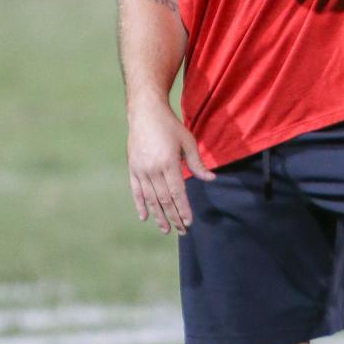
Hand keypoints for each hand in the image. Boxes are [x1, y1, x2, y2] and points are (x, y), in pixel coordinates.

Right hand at [126, 98, 213, 234]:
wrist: (145, 113)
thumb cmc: (170, 126)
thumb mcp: (188, 142)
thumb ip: (197, 164)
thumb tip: (211, 180)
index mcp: (168, 163)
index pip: (177, 193)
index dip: (183, 209)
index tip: (189, 222)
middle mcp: (153, 169)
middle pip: (164, 200)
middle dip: (174, 217)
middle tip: (181, 231)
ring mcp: (141, 169)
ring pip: (150, 199)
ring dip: (158, 215)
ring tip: (166, 229)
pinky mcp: (132, 168)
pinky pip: (136, 191)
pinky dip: (140, 205)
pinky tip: (145, 217)